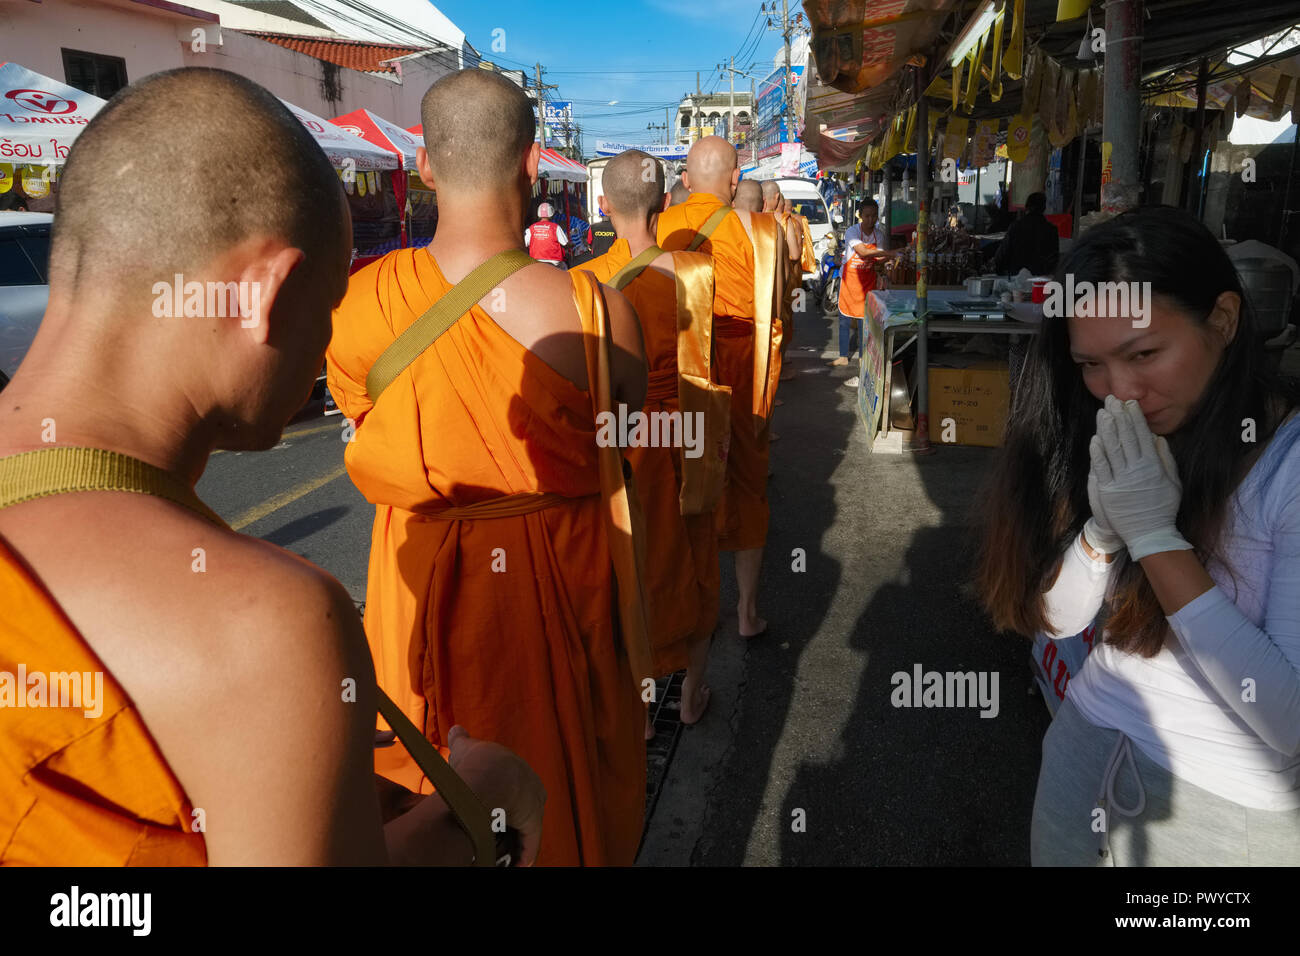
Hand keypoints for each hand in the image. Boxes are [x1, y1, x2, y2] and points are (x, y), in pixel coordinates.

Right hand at [447, 725, 545, 865]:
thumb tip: (455, 729)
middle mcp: (533, 787)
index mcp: (520, 771)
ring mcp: (534, 804)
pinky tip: (517, 865)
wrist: (483, 773)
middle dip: (511, 822)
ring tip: (501, 854)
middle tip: (495, 834)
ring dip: (516, 841)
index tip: (491, 812)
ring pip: (525, 828)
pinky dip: (523, 854)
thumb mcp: (467, 747)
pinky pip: (529, 841)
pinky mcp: (533, 821)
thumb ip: (462, 739)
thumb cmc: (475, 761)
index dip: (502, 802)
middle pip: (522, 811)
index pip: (515, 791)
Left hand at [1089, 395, 1192, 560]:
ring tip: (1103, 412)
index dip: (1134, 418)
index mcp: (1154, 466)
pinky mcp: (1109, 490)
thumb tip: (1157, 438)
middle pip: (1126, 438)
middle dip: (1119, 417)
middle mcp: (1137, 470)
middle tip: (1112, 400)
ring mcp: (1122, 480)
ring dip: (1107, 429)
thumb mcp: (1173, 482)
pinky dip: (1098, 453)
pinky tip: (1095, 438)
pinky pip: (1102, 468)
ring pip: (1113, 449)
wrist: (1150, 534)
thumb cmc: (1163, 508)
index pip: (1142, 436)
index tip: (1129, 403)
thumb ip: (1166, 459)